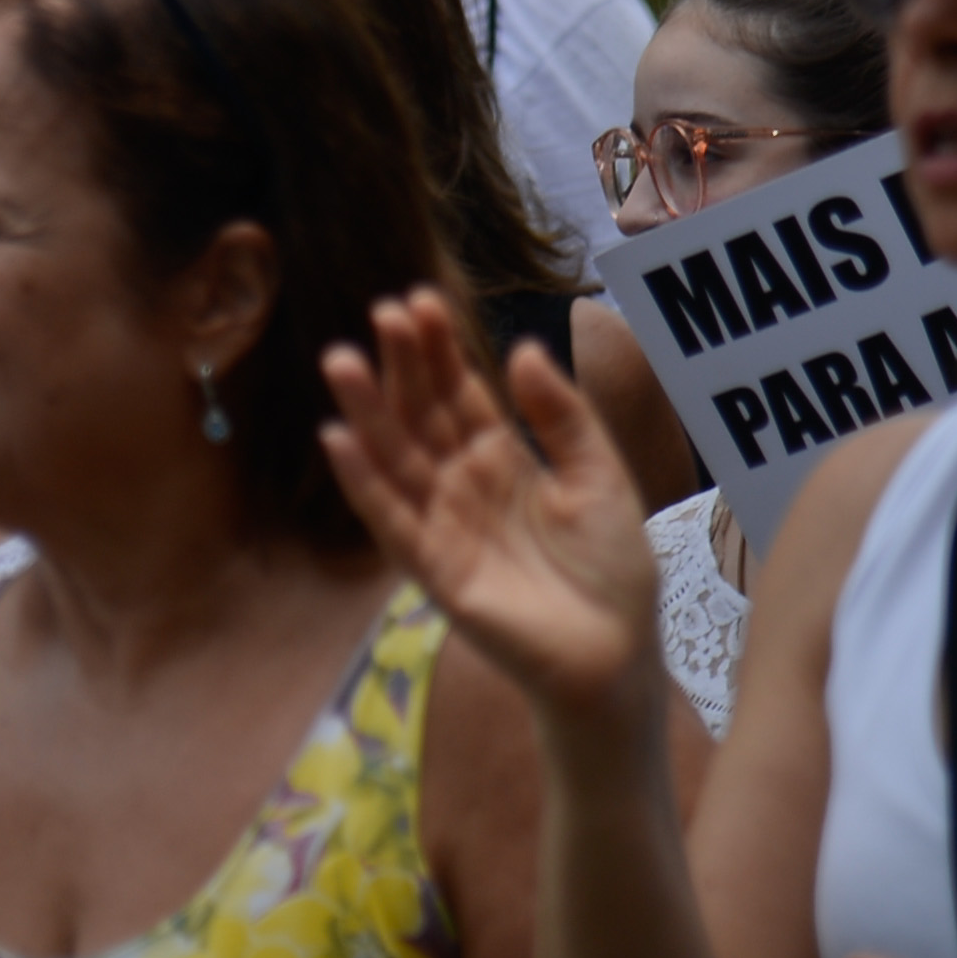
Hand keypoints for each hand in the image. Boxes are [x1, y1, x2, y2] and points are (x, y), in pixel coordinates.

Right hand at [318, 287, 666, 744]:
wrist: (618, 656)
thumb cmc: (613, 569)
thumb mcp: (600, 477)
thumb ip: (562, 416)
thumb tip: (521, 347)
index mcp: (503, 458)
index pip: (460, 392)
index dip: (438, 349)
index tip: (419, 301)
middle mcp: (463, 483)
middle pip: (421, 414)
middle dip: (400, 365)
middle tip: (382, 313)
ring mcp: (443, 524)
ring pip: (395, 457)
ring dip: (366, 411)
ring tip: (342, 360)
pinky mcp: (433, 569)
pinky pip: (390, 520)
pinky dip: (362, 483)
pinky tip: (338, 439)